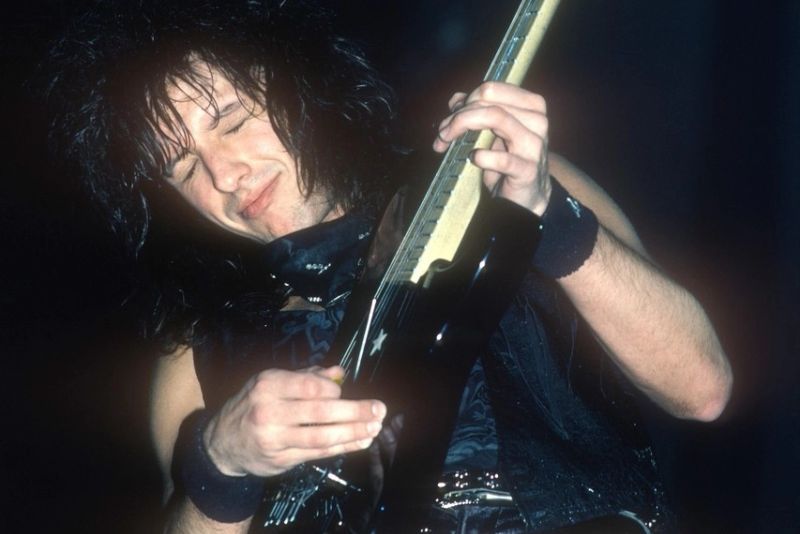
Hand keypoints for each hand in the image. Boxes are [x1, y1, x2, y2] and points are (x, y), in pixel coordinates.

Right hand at [202, 366, 385, 476]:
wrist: (222, 443)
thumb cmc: (253, 405)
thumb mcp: (272, 382)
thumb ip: (307, 376)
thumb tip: (340, 371)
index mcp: (268, 385)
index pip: (310, 386)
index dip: (334, 390)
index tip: (345, 392)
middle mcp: (269, 411)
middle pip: (320, 412)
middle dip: (355, 411)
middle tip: (378, 410)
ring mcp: (274, 438)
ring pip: (321, 436)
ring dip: (353, 433)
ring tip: (374, 428)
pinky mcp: (280, 460)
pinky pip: (317, 453)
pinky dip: (341, 447)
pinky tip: (359, 442)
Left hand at [433, 81, 551, 215]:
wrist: (528, 195)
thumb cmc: (508, 160)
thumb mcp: (493, 133)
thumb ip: (476, 112)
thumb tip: (455, 100)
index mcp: (531, 105)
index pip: (491, 89)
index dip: (465, 101)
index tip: (450, 118)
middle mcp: (537, 120)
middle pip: (489, 102)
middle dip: (459, 116)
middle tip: (442, 133)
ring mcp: (534, 144)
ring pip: (496, 118)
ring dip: (463, 127)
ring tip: (446, 142)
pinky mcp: (528, 170)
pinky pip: (501, 158)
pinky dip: (482, 157)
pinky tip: (474, 158)